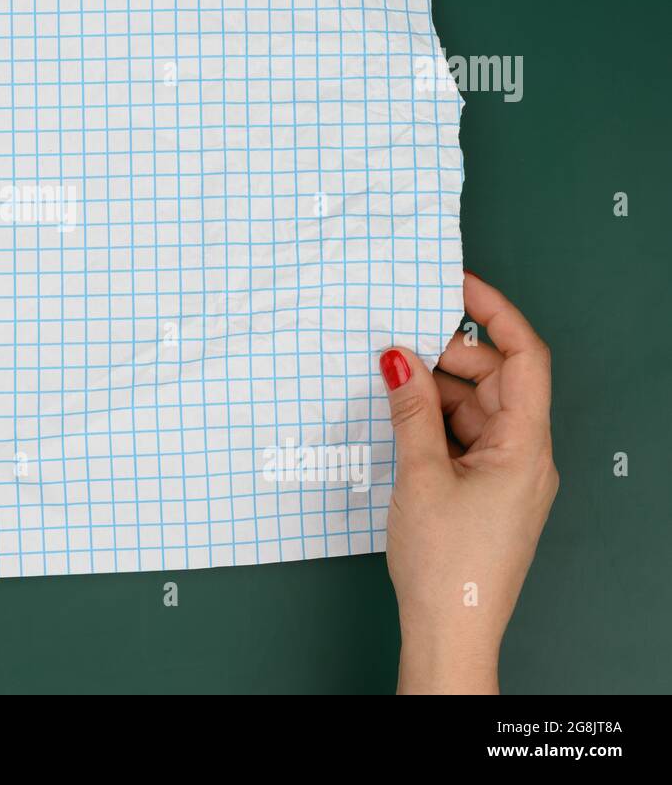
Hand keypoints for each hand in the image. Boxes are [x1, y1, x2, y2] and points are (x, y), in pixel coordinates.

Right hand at [381, 272, 556, 693]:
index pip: (524, 358)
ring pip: (475, 409)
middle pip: (496, 380)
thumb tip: (397, 357)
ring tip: (389, 387)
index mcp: (527, 445)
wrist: (451, 632)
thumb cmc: (447, 563)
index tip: (455, 284)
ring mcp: (507, 476)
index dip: (494, 313)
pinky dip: (433, 422)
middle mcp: (526, 455)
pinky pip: (464, 438)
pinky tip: (399, 421)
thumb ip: (410, 410)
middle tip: (396, 344)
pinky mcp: (486, 492)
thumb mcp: (421, 475)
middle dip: (448, 357)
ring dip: (434, 393)